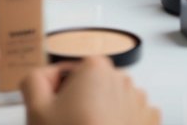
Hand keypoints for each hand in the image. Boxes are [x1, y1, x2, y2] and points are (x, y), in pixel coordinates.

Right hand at [22, 58, 160, 124]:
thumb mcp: (37, 110)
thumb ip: (34, 80)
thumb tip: (45, 76)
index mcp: (94, 67)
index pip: (69, 73)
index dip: (57, 95)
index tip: (55, 114)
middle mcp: (121, 78)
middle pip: (92, 87)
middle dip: (81, 103)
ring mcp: (139, 100)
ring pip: (112, 101)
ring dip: (102, 114)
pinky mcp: (151, 120)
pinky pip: (132, 116)